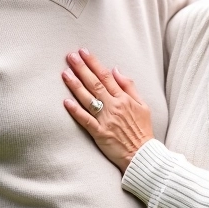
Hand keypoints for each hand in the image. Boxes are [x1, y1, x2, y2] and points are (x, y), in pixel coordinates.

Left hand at [62, 49, 153, 172]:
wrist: (143, 155)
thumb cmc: (143, 131)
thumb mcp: (143, 105)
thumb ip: (129, 87)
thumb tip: (116, 70)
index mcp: (124, 98)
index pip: (106, 76)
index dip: (93, 63)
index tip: (83, 52)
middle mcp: (114, 106)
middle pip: (95, 83)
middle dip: (82, 68)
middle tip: (70, 56)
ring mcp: (106, 119)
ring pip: (88, 99)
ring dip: (76, 85)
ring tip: (65, 73)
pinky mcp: (100, 133)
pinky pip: (86, 120)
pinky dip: (76, 111)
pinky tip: (66, 102)